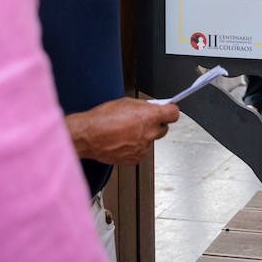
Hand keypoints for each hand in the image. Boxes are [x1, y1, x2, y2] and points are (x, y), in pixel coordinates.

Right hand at [65, 98, 179, 165]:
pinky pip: (140, 151)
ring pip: (150, 141)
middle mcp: (149, 134)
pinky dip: (134, 147)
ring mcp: (143, 148)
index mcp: (150, 117)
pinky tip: (121, 141)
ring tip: (125, 132)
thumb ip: (143, 106)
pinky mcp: (135, 159)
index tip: (167, 111)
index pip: (174, 114)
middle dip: (156, 124)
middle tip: (143, 121)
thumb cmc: (102, 118)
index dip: (170, 111)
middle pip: (163, 129)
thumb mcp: (126, 103)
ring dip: (142, 137)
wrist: (88, 136)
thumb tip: (151, 107)